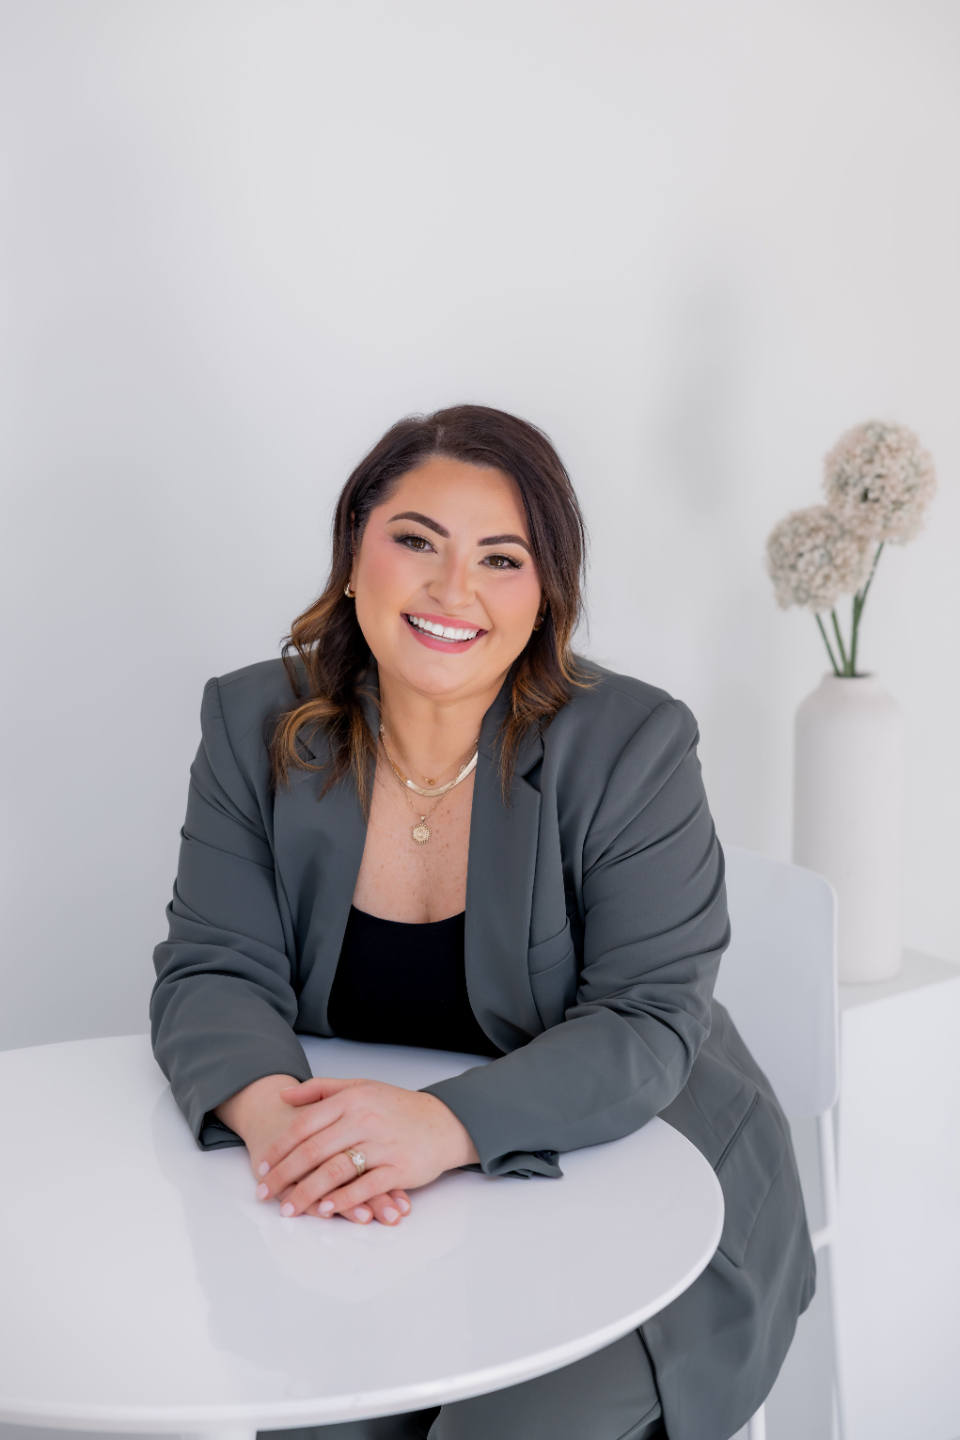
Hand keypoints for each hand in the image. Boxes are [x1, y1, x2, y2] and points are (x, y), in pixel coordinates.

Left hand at [214, 1074, 412, 1226]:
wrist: (444, 1122)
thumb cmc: (398, 1107)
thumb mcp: (361, 1087)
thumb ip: (321, 1089)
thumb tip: (284, 1095)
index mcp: (352, 1098)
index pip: (305, 1124)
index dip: (280, 1148)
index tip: (262, 1166)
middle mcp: (365, 1119)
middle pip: (314, 1149)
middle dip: (284, 1174)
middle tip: (265, 1193)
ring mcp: (382, 1144)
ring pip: (334, 1170)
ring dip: (306, 1193)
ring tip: (288, 1209)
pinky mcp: (399, 1168)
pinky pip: (365, 1186)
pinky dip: (342, 1200)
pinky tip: (324, 1210)